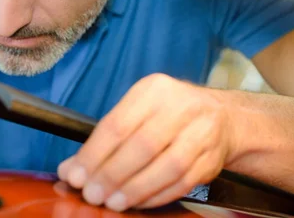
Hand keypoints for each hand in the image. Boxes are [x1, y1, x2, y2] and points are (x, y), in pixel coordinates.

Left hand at [57, 73, 235, 211]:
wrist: (222, 117)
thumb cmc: (166, 114)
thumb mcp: (135, 111)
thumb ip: (103, 139)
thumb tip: (70, 169)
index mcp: (153, 90)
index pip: (117, 124)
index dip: (93, 154)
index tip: (74, 175)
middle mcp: (180, 107)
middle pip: (142, 146)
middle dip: (111, 174)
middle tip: (91, 194)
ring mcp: (201, 133)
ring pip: (166, 167)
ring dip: (135, 189)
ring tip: (112, 203)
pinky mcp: (212, 159)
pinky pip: (182, 183)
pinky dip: (156, 196)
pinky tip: (136, 203)